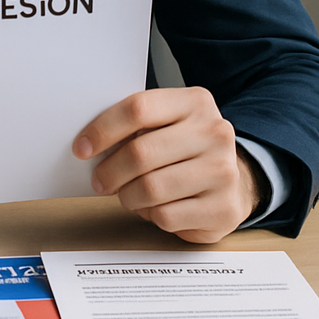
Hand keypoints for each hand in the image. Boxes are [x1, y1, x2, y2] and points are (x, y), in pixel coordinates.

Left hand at [72, 86, 261, 243]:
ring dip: (127, 196)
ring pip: (151, 188)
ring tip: (127, 194)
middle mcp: (214, 133)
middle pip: (141, 152)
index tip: (82, 147)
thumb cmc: (186, 147)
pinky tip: (153, 207)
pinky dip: (149, 215)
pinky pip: (166, 216)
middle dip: (110, 171)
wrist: (237, 179)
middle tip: (99, 180)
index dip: (102, 130)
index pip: (138, 109)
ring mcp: (223, 172)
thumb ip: (136, 123)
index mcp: (195, 102)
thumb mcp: (167, 121)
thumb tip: (88, 141)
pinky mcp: (223, 209)